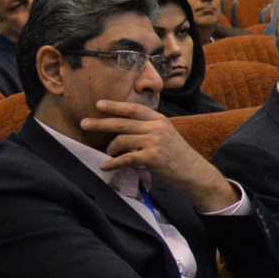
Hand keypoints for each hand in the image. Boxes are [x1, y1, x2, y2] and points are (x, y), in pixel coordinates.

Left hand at [82, 100, 238, 211]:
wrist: (194, 172)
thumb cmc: (177, 155)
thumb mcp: (167, 134)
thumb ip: (148, 128)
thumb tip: (121, 128)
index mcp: (160, 120)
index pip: (134, 109)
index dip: (115, 106)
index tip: (99, 104)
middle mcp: (157, 128)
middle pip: (122, 123)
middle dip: (100, 123)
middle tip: (84, 123)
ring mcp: (155, 142)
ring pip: (121, 140)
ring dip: (110, 149)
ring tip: (108, 154)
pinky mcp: (152, 157)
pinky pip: (125, 158)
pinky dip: (112, 163)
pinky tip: (105, 166)